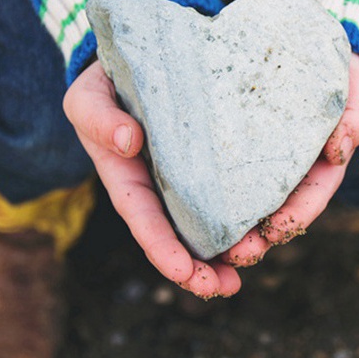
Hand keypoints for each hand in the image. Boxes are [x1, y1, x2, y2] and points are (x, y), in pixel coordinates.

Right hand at [63, 61, 241, 298]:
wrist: (129, 69)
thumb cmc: (101, 89)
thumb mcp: (87, 100)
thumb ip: (99, 119)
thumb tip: (128, 141)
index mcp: (128, 180)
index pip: (144, 220)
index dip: (162, 248)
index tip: (182, 273)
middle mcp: (160, 188)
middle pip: (179, 236)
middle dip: (200, 268)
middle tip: (226, 288)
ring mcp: (186, 179)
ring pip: (208, 221)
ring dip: (230, 248)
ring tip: (253, 260)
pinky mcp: (211, 163)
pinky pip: (230, 191)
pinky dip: (248, 210)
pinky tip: (271, 221)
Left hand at [221, 53, 358, 265]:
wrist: (297, 36)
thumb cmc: (335, 63)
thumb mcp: (358, 84)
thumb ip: (358, 115)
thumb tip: (338, 151)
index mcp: (318, 158)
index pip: (312, 193)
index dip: (297, 215)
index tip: (279, 231)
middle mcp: (285, 164)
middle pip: (272, 208)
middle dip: (257, 236)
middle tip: (237, 252)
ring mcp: (254, 155)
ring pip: (241, 199)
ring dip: (228, 228)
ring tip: (210, 247)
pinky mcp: (226, 140)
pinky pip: (215, 172)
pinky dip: (205, 194)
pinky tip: (187, 208)